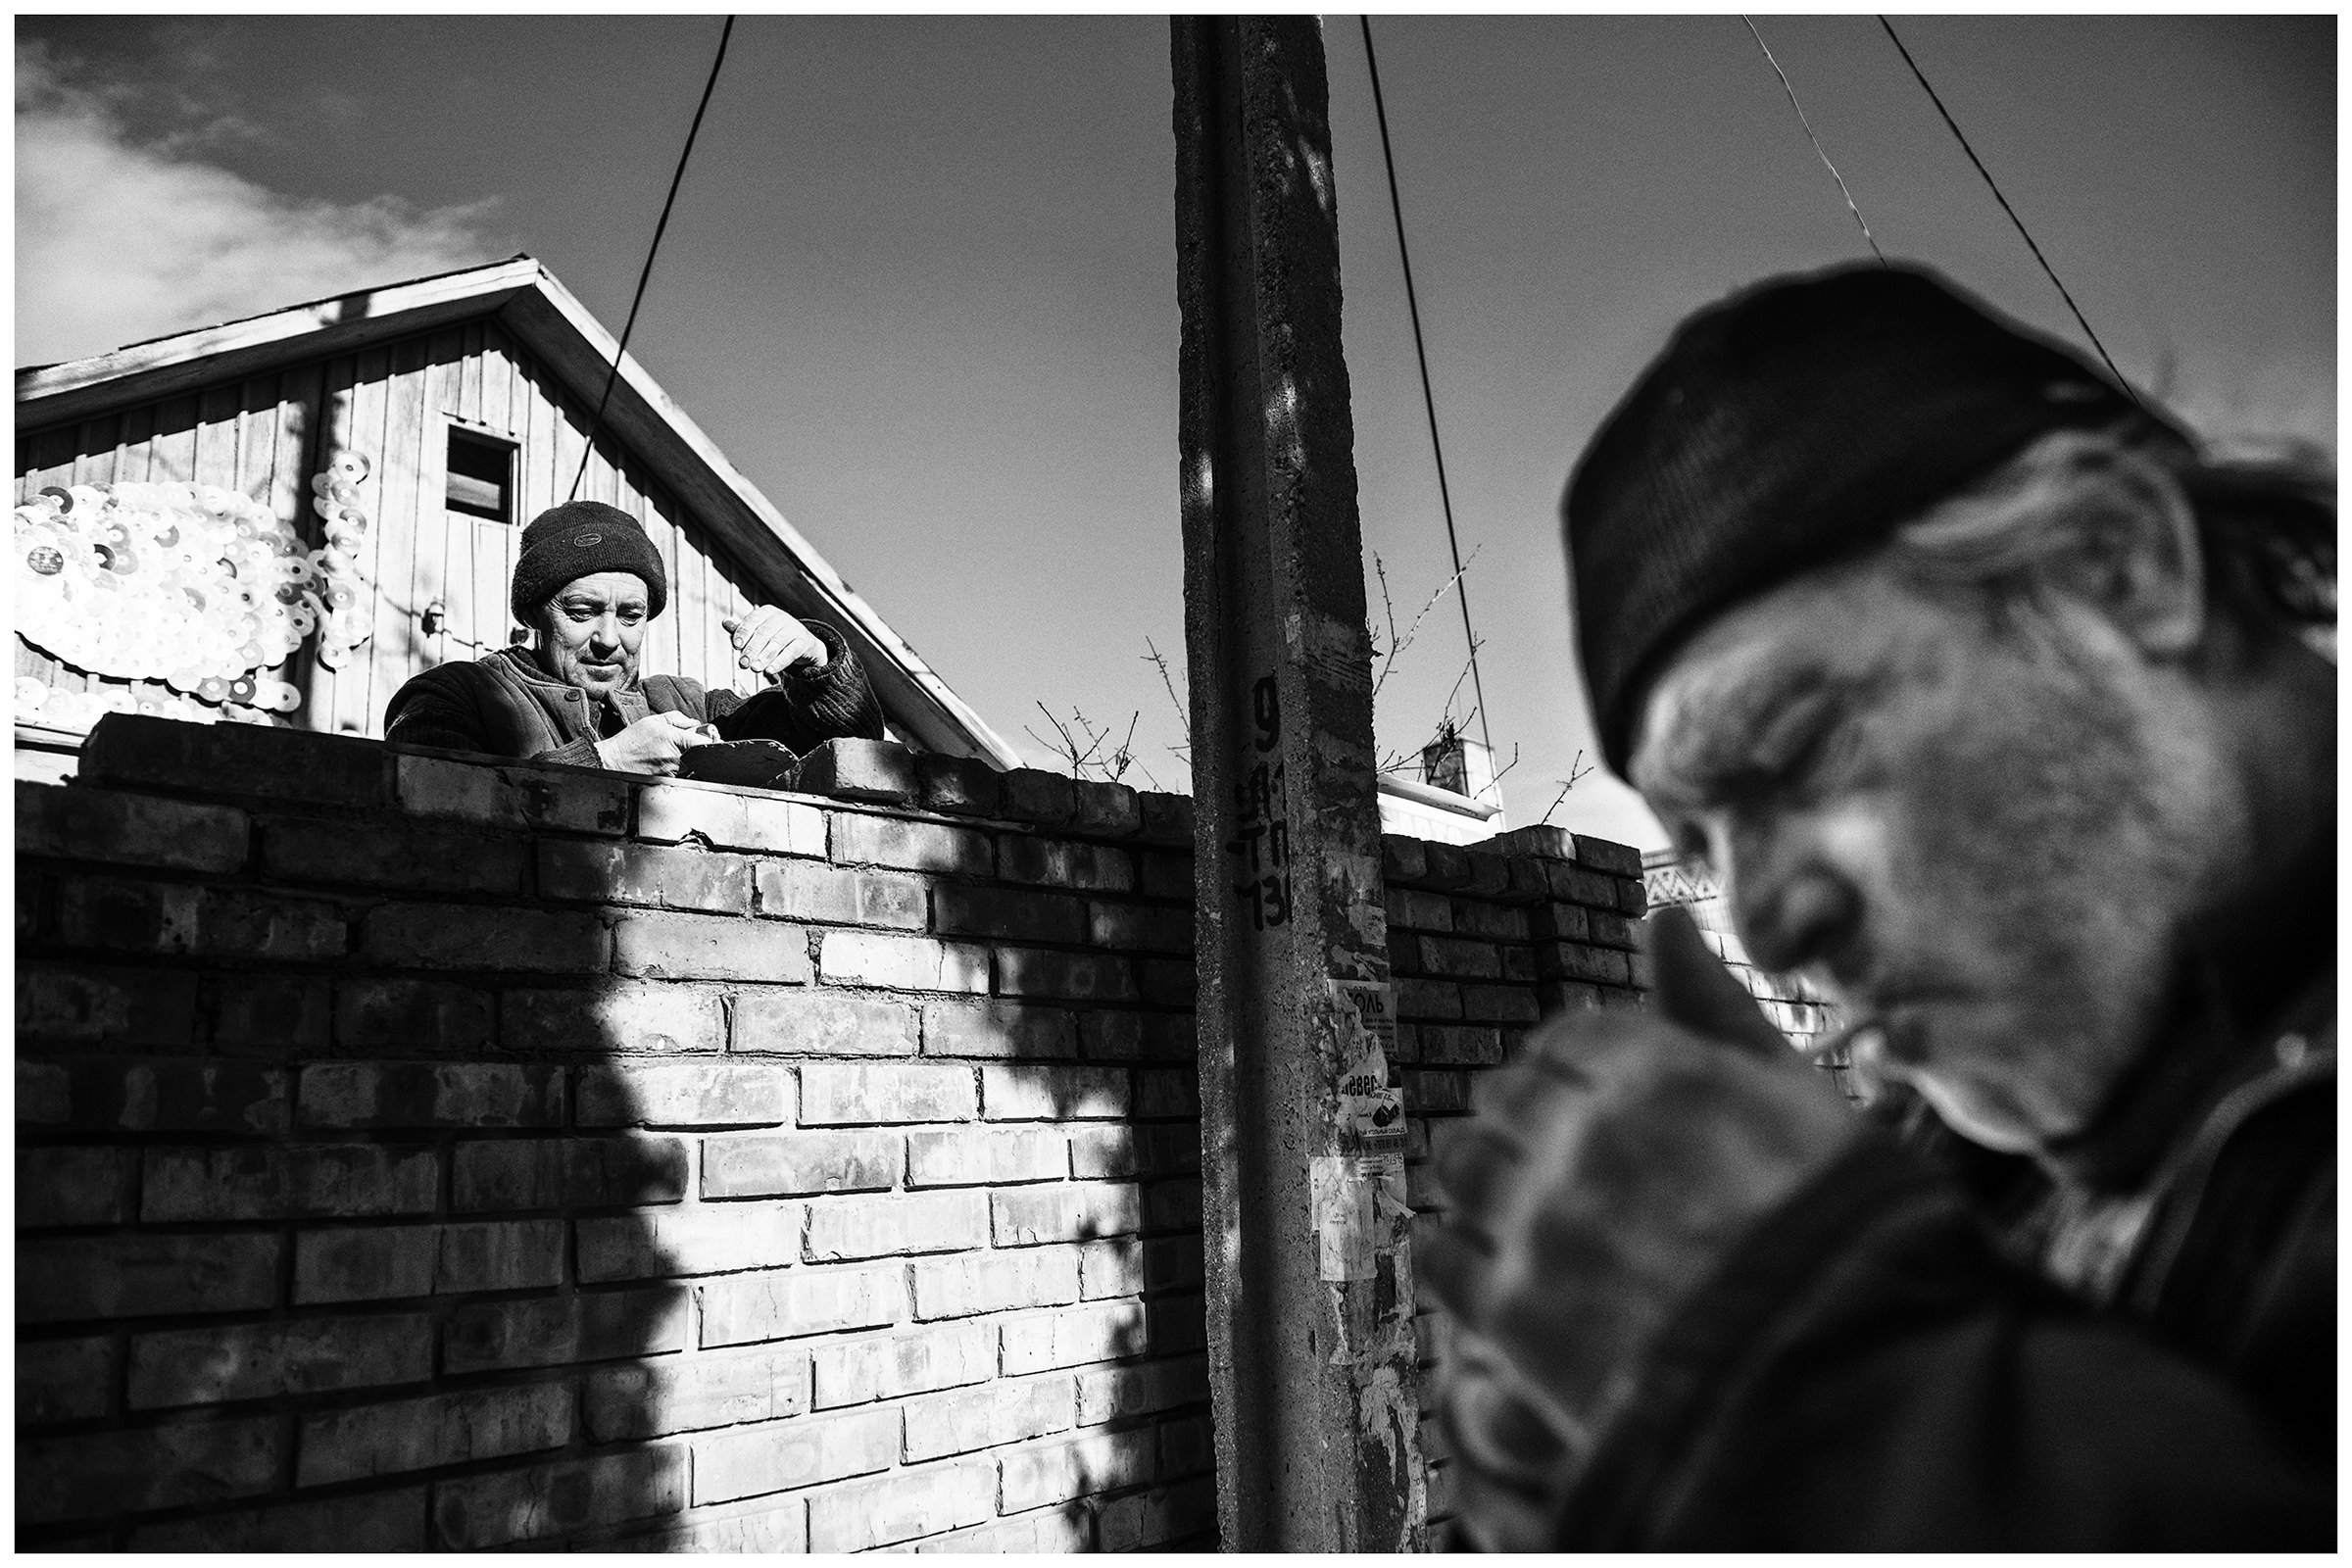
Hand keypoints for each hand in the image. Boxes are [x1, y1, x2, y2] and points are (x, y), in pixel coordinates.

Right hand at [594, 710, 713, 775]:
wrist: (614, 761)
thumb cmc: (631, 741)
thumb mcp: (653, 721)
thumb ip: (678, 719)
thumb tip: (695, 722)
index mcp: (673, 739)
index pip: (703, 742)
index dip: (709, 739)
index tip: (709, 738)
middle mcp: (675, 758)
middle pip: (699, 754)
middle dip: (696, 748)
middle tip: (684, 744)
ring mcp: (672, 772)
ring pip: (691, 765)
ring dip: (687, 759)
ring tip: (666, 753)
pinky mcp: (667, 782)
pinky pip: (681, 774)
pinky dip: (677, 768)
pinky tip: (662, 763)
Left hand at [721, 607, 827, 681]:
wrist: (804, 644)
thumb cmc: (775, 636)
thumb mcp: (759, 631)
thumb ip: (742, 629)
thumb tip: (725, 622)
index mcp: (766, 612)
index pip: (752, 620)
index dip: (743, 632)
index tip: (736, 646)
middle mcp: (781, 617)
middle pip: (764, 632)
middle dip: (752, 649)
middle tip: (743, 663)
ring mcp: (794, 628)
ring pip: (777, 643)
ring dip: (764, 657)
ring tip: (755, 669)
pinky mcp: (805, 641)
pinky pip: (791, 652)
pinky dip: (780, 662)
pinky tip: (770, 670)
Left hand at [1421, 910, 1856, 1540]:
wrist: (1855, 1393)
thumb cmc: (1849, 1240)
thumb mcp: (1800, 1104)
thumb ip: (1716, 1008)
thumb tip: (1661, 911)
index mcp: (1661, 1074)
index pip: (1567, 1037)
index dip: (1575, 1068)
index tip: (1587, 1101)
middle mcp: (1589, 1135)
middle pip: (1505, 1095)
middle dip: (1525, 1119)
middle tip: (1552, 1161)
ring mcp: (1544, 1225)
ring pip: (1461, 1163)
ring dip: (1479, 1176)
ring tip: (1515, 1209)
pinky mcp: (1514, 1317)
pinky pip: (1439, 1255)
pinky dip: (1453, 1252)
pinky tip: (1488, 1269)